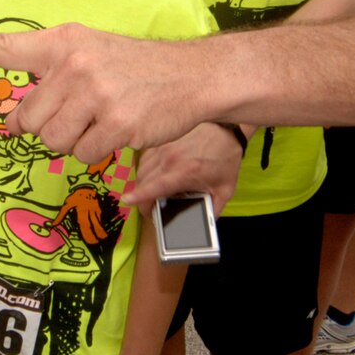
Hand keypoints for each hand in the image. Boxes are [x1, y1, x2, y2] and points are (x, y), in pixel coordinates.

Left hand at [0, 23, 218, 161]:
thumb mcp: (90, 55)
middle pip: (30, 120)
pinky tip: (119, 130)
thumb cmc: (135, 68)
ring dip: (74, 142)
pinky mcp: (117, 122)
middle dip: (49, 127)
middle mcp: (74, 64)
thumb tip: (15, 120)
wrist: (192, 74)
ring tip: (102, 118)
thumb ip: (51, 80)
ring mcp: (95, 93)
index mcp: (62, 43)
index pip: (5, 46)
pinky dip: (99, 151)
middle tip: (80, 113)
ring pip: (53, 141)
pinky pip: (84, 153)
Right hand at [126, 123, 242, 210]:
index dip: (138, 196)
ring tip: (152, 193)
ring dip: (143, 183)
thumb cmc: (226, 158)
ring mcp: (164, 148)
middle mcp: (170, 159)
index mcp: (184, 172)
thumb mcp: (225, 189)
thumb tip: (204, 225)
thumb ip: (213, 210)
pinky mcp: (162, 142)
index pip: (154, 186)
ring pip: (141, 169)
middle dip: (142, 198)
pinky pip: (145, 158)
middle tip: (150, 208)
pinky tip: (155, 175)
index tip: (127, 201)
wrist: (227, 129)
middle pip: (143, 181)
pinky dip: (146, 170)